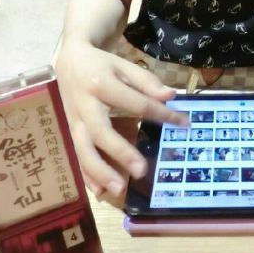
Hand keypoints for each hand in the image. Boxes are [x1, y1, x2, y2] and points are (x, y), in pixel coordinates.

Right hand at [55, 39, 188, 195]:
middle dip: (121, 152)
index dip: (162, 114)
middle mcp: (85, 106)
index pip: (137, 103)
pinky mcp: (70, 132)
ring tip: (119, 188)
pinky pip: (77, 156)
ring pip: (84, 149)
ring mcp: (75, 122)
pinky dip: (87, 175)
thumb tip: (171, 96)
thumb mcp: (124, 65)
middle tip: (141, 170)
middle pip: (101, 132)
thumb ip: (146, 81)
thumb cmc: (101, 64)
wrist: (69, 61)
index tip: (185, 124)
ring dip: (100, 171)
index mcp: (102, 85)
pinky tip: (99, 191)